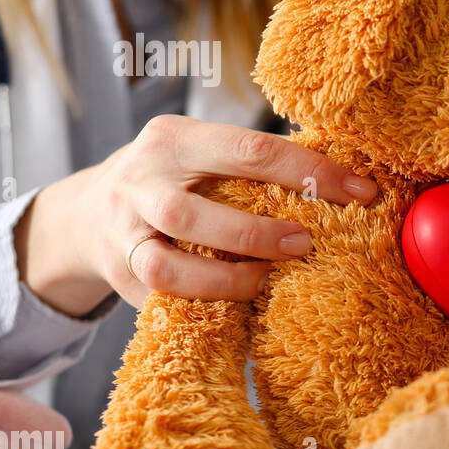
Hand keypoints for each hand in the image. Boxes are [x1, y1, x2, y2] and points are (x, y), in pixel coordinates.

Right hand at [15, 115, 377, 312]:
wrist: (86, 213)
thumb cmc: (175, 179)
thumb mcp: (203, 152)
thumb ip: (254, 163)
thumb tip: (346, 181)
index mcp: (175, 139)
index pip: (250, 150)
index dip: (310, 173)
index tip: (361, 193)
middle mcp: (140, 182)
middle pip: (191, 213)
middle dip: (255, 235)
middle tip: (305, 244)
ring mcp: (122, 233)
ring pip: (166, 266)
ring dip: (224, 280)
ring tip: (264, 283)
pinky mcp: (119, 277)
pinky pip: (161, 300)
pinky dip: (202, 306)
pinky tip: (236, 309)